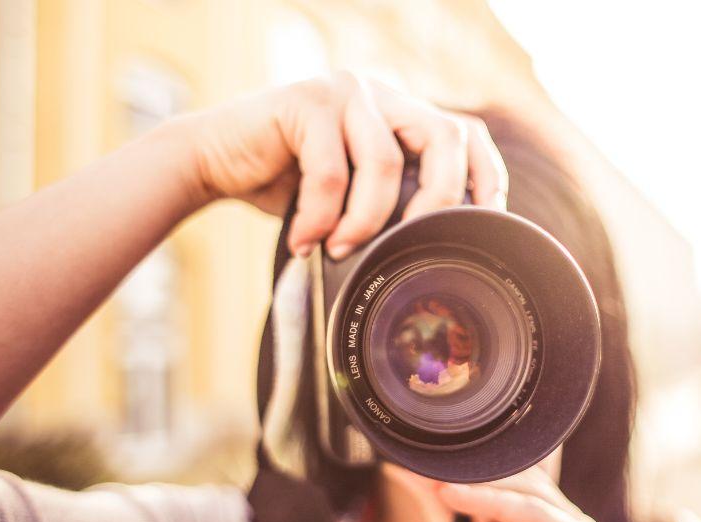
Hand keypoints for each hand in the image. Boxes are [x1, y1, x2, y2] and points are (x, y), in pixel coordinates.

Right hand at [175, 71, 507, 258]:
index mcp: (400, 112)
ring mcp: (346, 91)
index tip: (484, 225)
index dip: (486, 177)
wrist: (213, 163)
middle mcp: (381, 94)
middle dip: (437, 202)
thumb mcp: (353, 195)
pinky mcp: (307, 100)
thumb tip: (443, 249)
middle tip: (409, 247)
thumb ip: (393, 202)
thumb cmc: (286, 186)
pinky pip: (332, 173)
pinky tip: (303, 242)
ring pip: (386, 163)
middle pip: (444, 139)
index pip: (465, 133)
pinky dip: (320, 218)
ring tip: (339, 250)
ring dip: (364, 221)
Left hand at [437, 468, 611, 521]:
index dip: (469, 468)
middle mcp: (563, 520)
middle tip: (427, 466)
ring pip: (525, 490)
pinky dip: (493, 502)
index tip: (423, 459)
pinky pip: (533, 513)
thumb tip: (405, 468)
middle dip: (472, 472)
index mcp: (541, 516)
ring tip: (438, 483)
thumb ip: (442, 506)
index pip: (508, 477)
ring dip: (479, 484)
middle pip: (519, 478)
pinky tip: (456, 495)